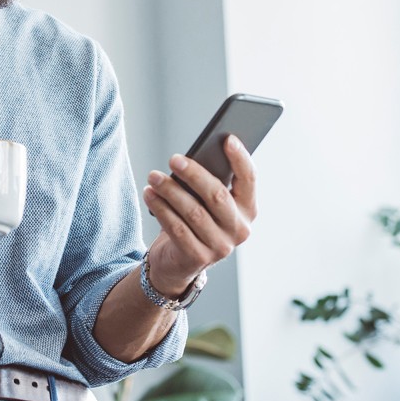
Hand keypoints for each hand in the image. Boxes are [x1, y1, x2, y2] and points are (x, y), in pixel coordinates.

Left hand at [142, 136, 256, 295]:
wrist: (179, 261)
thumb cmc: (195, 220)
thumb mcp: (206, 202)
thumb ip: (208, 183)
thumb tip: (192, 158)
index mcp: (248, 209)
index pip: (249, 180)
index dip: (240, 159)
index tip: (227, 139)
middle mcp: (240, 229)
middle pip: (217, 195)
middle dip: (194, 174)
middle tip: (174, 159)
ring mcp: (221, 246)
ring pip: (194, 212)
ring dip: (170, 190)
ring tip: (153, 176)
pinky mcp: (198, 257)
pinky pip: (177, 229)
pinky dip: (161, 209)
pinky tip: (150, 194)